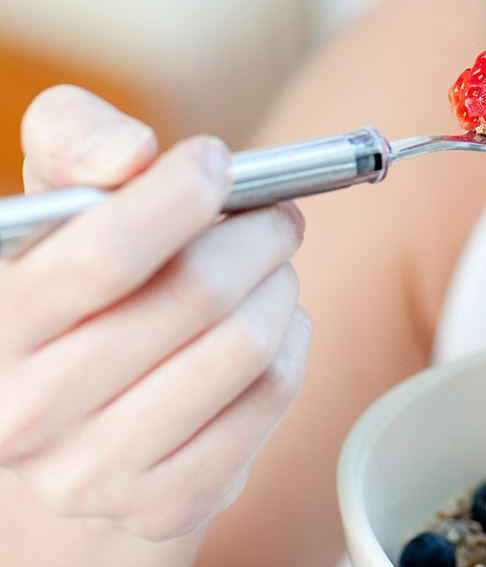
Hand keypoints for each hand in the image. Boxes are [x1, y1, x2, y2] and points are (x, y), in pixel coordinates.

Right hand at [0, 86, 311, 541]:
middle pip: (198, 293)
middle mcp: (31, 410)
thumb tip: (131, 150)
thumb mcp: (55, 211)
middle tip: (275, 217)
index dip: (179, 195)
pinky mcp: (166, 503)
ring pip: (247, 343)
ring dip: (281, 286)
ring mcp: (97, 470)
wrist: (78, 429)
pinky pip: (272, 394)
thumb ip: (74, 143)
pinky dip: (292, 343)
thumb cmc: (81, 293)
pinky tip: (271, 329)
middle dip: (258, 235)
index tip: (216, 162)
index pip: (104, 254)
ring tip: (271, 271)